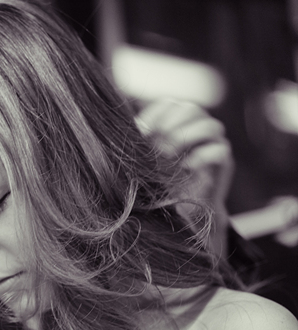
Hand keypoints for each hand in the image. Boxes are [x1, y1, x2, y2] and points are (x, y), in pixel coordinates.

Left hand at [136, 100, 233, 254]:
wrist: (180, 214)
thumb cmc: (157, 185)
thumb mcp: (143, 162)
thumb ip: (137, 144)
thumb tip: (117, 131)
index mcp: (176, 124)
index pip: (170, 104)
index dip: (156, 115)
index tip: (142, 133)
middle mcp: (197, 130)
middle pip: (191, 109)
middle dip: (172, 126)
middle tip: (157, 148)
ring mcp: (212, 145)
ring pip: (211, 125)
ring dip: (187, 139)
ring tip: (169, 156)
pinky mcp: (223, 164)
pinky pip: (221, 150)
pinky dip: (202, 156)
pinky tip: (186, 168)